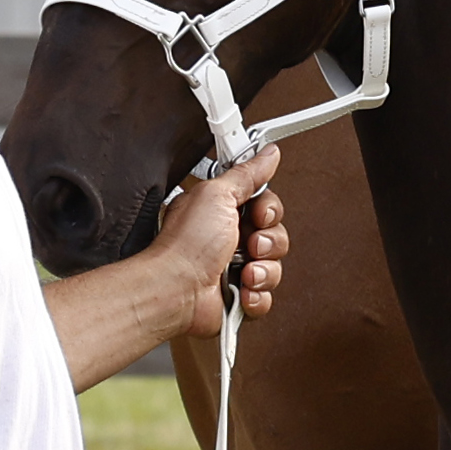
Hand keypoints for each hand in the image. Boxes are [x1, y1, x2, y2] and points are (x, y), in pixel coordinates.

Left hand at [150, 146, 287, 336]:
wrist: (176, 290)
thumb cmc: (185, 246)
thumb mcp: (217, 195)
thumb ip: (246, 174)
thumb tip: (267, 155)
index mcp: (221, 210)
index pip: (264, 203)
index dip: (268, 209)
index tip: (258, 213)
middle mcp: (228, 237)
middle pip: (273, 233)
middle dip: (267, 241)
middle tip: (249, 243)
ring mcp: (234, 267)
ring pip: (273, 265)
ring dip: (263, 269)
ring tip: (243, 271)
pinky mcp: (238, 294)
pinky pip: (266, 294)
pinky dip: (256, 294)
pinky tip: (241, 289)